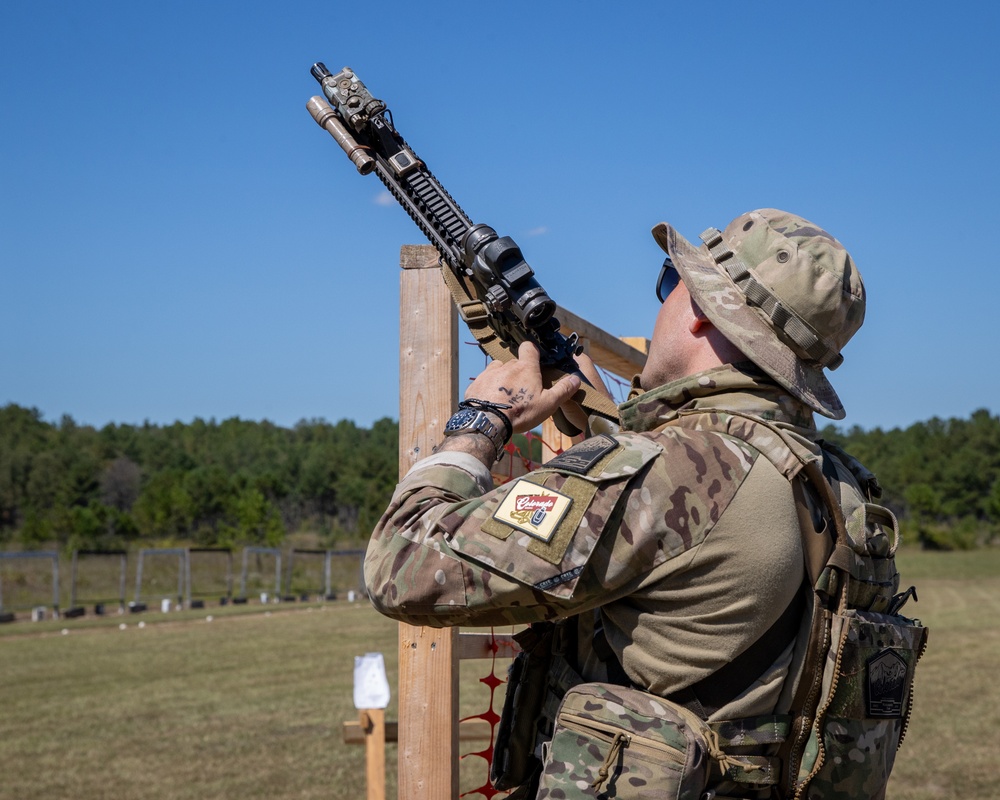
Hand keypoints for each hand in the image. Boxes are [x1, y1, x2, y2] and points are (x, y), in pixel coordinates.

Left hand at [463, 342, 580, 433]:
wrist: (487, 422)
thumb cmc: (520, 412)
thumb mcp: (547, 404)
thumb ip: (563, 390)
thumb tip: (576, 379)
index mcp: (525, 368)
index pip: (529, 347)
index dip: (532, 351)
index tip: (535, 359)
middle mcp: (506, 365)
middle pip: (514, 363)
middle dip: (519, 372)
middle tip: (522, 390)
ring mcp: (489, 373)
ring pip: (498, 370)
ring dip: (503, 379)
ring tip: (506, 396)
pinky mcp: (476, 383)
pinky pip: (484, 381)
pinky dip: (488, 388)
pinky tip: (491, 401)